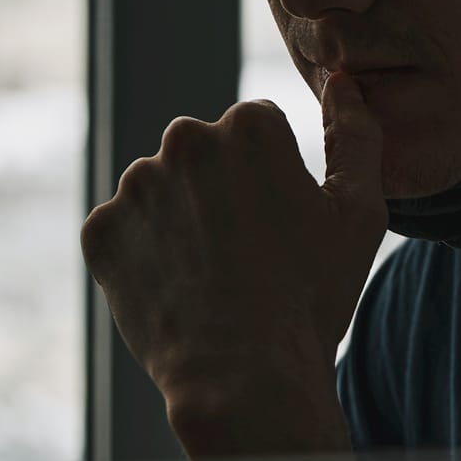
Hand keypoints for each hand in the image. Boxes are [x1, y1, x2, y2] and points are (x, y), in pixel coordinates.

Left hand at [80, 74, 389, 458]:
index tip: (279, 226)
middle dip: (220, 191)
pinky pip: (124, 233)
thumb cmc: (311, 298)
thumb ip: (356, 137)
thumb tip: (343, 83)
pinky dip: (143, 256)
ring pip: (161, 191)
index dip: (273, 181)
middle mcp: (182, 140)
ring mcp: (134, 186)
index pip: (256, 132)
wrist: (241, 378)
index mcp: (247, 127)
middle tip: (245, 254)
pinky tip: (176, 290)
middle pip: (204, 155)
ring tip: (210, 276)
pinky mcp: (100, 230)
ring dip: (179, 221)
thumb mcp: (359, 215)